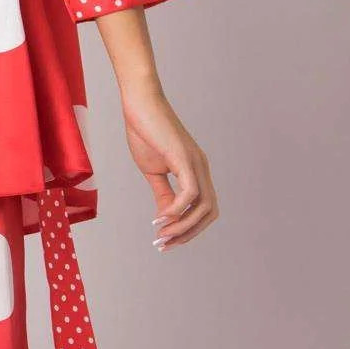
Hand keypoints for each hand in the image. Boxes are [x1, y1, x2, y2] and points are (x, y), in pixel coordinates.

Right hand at [118, 77, 217, 249]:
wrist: (139, 104)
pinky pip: (190, 193)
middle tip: (164, 244)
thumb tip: (166, 216)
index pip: (204, 209)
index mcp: (196, 171)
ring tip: (161, 233)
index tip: (165, 239)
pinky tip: (161, 215)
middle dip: (189, 233)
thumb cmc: (145, 132)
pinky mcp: (184, 158)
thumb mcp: (153, 170)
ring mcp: (196, 163)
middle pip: (210, 212)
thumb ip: (162, 193)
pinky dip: (177, 209)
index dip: (189, 229)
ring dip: (182, 226)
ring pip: (203, 206)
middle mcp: (202, 168)